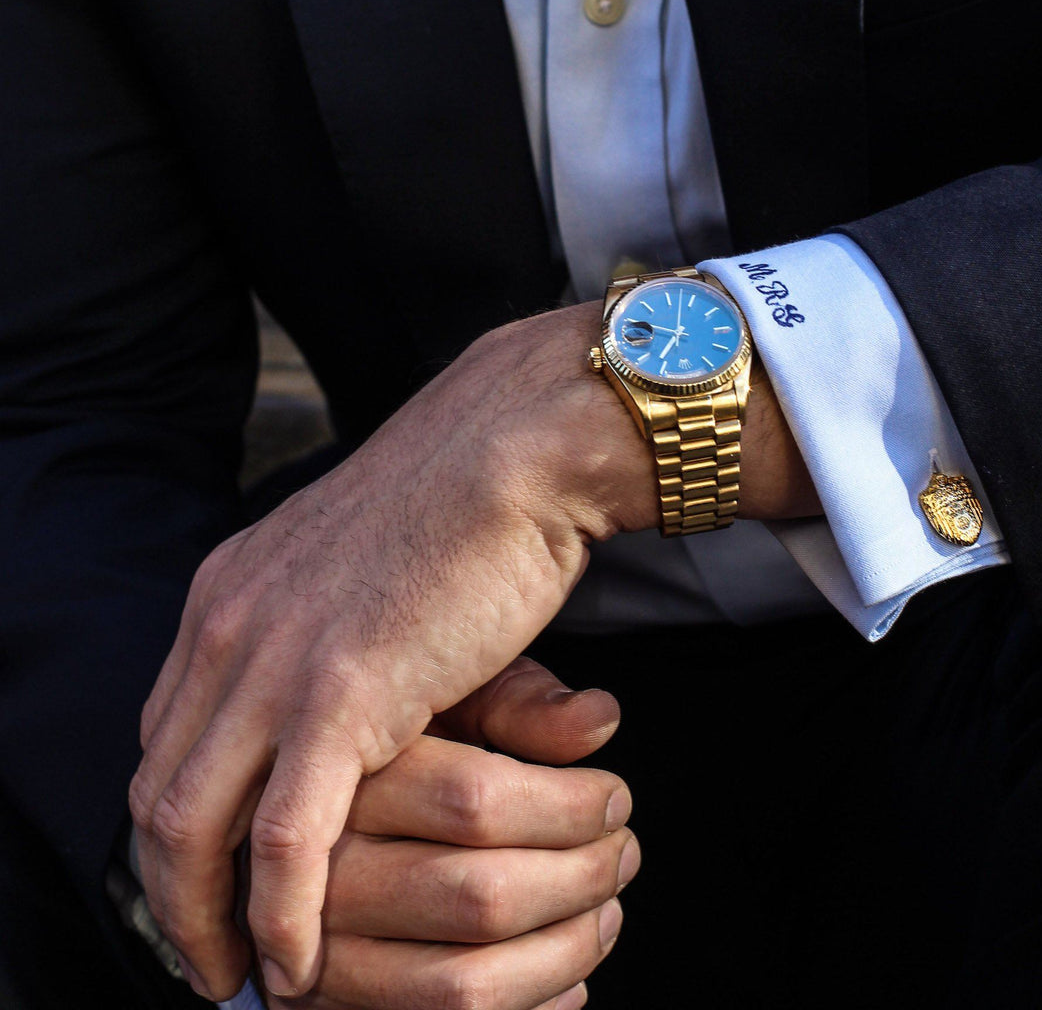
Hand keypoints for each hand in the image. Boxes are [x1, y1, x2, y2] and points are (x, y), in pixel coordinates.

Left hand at [131, 302, 814, 1001]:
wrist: (520, 449)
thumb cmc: (468, 511)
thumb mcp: (369, 576)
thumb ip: (334, 642)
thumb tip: (356, 721)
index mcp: (230, 593)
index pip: (165, 735)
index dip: (177, 823)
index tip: (207, 880)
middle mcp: (228, 624)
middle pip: (158, 790)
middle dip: (172, 889)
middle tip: (213, 956)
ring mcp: (276, 658)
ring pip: (194, 827)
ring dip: (210, 921)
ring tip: (253, 980)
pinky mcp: (341, 694)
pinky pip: (285, 839)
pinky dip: (282, 917)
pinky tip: (302, 963)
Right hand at [256, 658, 637, 1009]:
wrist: (285, 800)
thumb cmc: (392, 735)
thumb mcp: (444, 691)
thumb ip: (516, 701)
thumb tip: (600, 720)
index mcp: (348, 770)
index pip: (478, 801)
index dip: (570, 808)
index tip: (616, 797)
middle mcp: (322, 866)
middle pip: (481, 898)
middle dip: (581, 881)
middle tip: (624, 852)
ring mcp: (316, 951)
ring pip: (465, 985)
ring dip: (564, 956)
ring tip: (608, 911)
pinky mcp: (326, 1005)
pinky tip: (568, 976)